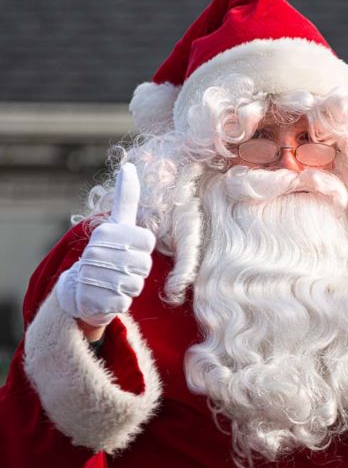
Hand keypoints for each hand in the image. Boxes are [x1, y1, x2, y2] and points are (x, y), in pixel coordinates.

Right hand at [56, 163, 155, 326]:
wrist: (78, 289)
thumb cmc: (106, 253)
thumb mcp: (117, 225)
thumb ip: (126, 198)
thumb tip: (129, 165)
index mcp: (106, 232)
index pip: (148, 242)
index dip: (144, 250)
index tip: (129, 250)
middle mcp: (96, 251)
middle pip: (144, 265)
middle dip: (138, 271)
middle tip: (121, 269)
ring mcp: (93, 276)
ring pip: (136, 285)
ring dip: (129, 287)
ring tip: (114, 283)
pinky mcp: (92, 300)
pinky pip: (124, 303)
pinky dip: (119, 302)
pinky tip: (106, 296)